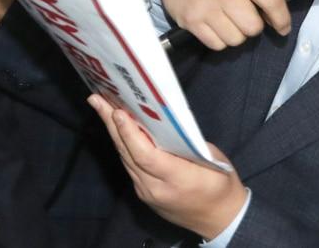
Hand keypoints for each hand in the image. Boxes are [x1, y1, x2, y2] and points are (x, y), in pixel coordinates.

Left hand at [89, 94, 247, 239]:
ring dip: (113, 132)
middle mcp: (157, 189)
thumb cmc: (220, 185)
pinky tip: (116, 128)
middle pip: (129, 154)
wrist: (219, 219)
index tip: (118, 112)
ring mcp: (147, 193)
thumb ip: (185, 143)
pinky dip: (122, 145)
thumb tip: (160, 122)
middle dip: (111, 124)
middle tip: (97, 99)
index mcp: (178, 180)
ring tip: (101, 107)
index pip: (146, 155)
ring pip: (125, 158)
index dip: (129, 133)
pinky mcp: (143, 193)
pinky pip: (129, 165)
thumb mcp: (213, 159)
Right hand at [154, 0, 290, 49]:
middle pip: (253, 27)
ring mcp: (204, 7)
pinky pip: (217, 45)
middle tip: (244, 17)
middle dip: (253, 25)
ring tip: (227, 20)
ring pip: (236, 39)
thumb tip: (274, 16)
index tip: (283, 27)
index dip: (282, 17)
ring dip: (236, 34)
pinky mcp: (190, 21)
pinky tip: (215, 25)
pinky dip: (220, 40)